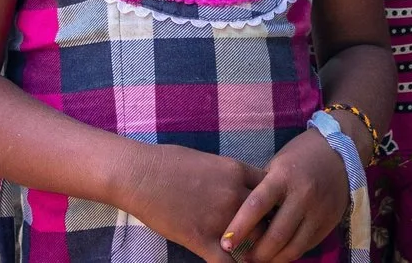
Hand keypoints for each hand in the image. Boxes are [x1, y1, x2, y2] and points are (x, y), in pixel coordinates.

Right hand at [119, 143, 259, 262]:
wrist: (139, 174)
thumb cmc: (167, 162)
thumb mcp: (206, 159)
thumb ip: (227, 174)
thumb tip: (236, 184)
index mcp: (236, 170)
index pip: (270, 189)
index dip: (272, 202)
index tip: (271, 212)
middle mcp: (234, 194)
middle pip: (268, 216)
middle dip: (268, 228)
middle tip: (267, 238)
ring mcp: (219, 218)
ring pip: (255, 241)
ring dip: (255, 250)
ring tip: (256, 257)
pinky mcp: (201, 239)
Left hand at [222, 128, 351, 262]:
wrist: (340, 154)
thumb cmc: (299, 158)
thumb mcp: (277, 166)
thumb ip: (262, 191)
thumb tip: (239, 221)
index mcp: (284, 176)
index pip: (257, 205)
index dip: (239, 227)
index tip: (225, 243)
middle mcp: (303, 195)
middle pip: (276, 235)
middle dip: (256, 253)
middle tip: (241, 258)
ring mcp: (319, 211)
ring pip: (293, 248)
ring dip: (273, 259)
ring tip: (258, 260)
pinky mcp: (329, 223)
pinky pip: (306, 246)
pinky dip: (289, 254)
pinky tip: (278, 254)